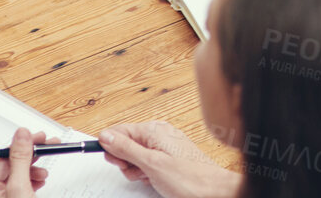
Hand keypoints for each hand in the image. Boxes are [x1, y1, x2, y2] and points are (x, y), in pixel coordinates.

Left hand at [0, 128, 52, 197]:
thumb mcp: (20, 187)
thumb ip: (20, 160)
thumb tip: (21, 135)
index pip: (3, 157)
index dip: (21, 144)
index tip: (36, 136)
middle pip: (12, 164)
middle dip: (31, 154)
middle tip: (46, 144)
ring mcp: (4, 197)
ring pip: (19, 174)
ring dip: (34, 168)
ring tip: (44, 170)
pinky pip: (23, 185)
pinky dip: (34, 180)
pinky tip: (40, 179)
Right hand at [98, 123, 239, 197]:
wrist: (214, 192)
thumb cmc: (190, 179)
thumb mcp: (151, 164)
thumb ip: (126, 148)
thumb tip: (105, 135)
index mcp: (152, 130)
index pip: (119, 131)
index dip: (112, 148)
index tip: (115, 162)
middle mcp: (159, 133)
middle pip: (126, 144)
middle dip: (127, 162)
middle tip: (138, 172)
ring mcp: (165, 145)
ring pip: (137, 155)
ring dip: (138, 169)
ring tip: (151, 177)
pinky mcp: (170, 156)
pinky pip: (149, 161)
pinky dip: (149, 172)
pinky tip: (157, 179)